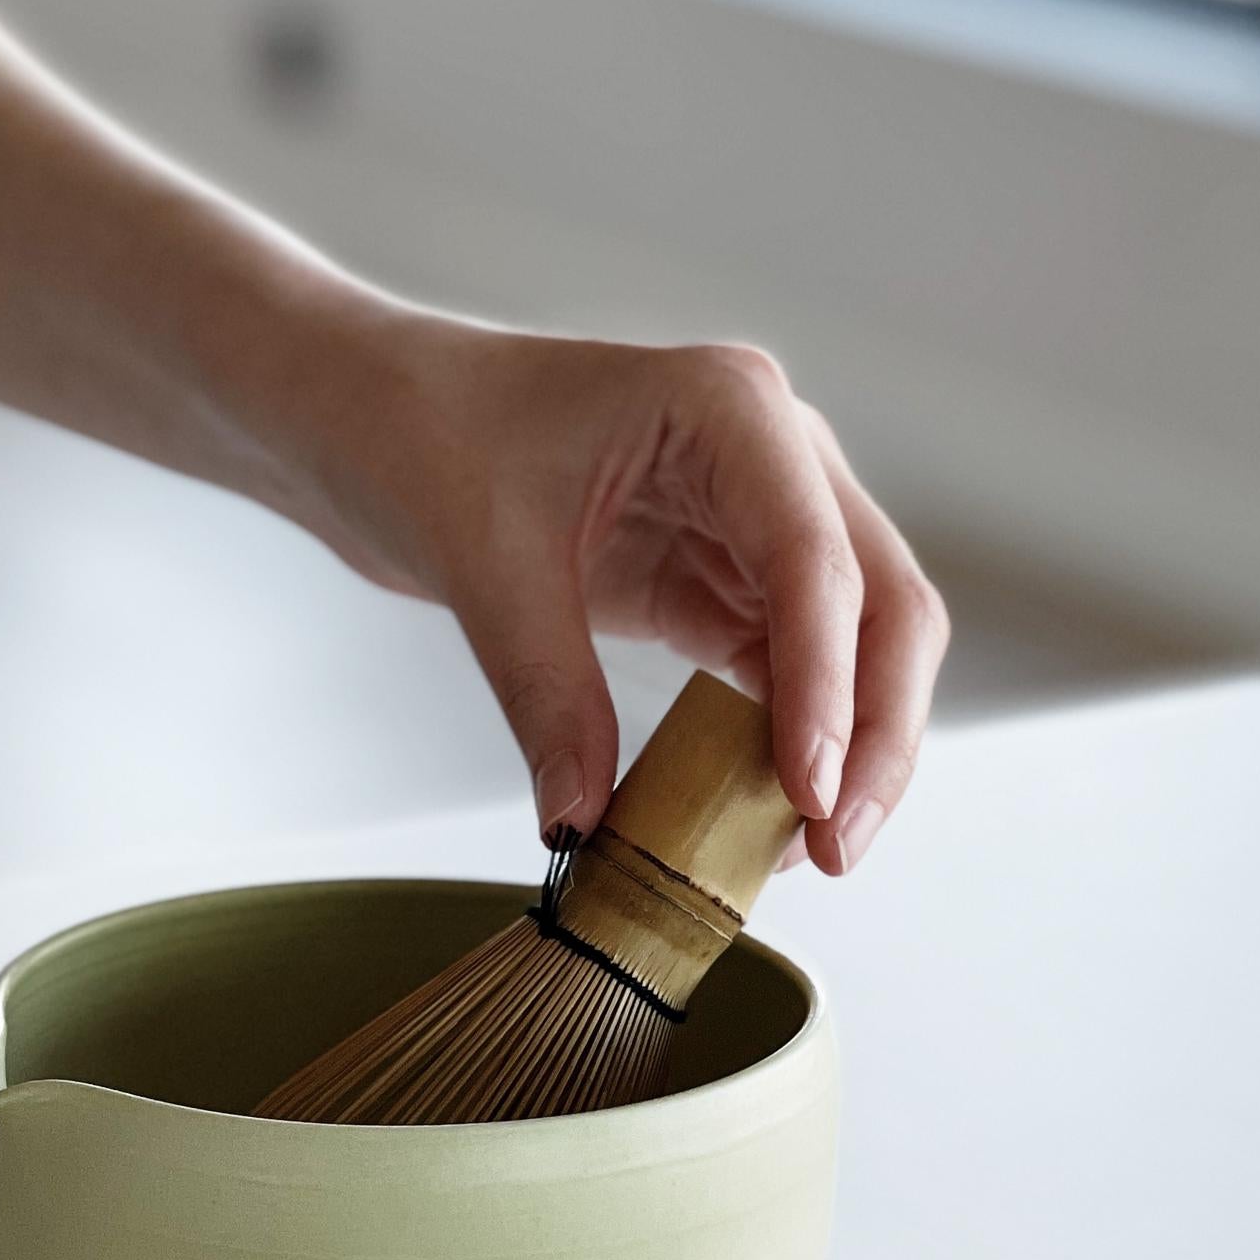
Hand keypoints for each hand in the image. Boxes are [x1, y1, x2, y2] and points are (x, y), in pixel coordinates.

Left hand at [340, 322, 949, 876]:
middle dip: (876, 732)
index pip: (815, 559)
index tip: (808, 791)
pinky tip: (762, 813)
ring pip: (860, 646)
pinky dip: (792, 743)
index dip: (827, 684)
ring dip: (850, 749)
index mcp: (728, 409)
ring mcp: (761, 518)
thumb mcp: (484, 563)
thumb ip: (546, 693)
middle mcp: (774, 455)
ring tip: (805, 850)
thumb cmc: (426, 434)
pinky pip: (793, 670)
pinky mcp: (727, 578)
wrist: (376, 416)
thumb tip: (585, 822)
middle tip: (832, 847)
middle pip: (883, 604)